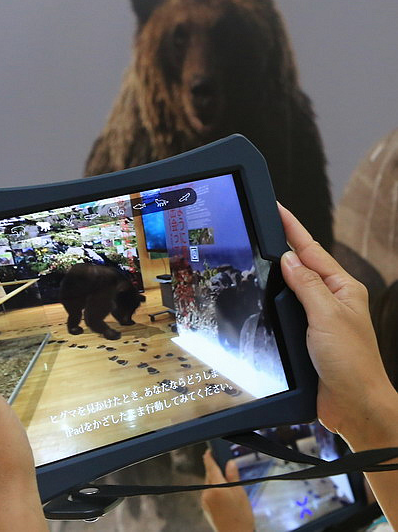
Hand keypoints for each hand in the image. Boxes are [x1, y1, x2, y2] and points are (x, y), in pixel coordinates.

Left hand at [201, 450, 253, 531]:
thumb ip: (233, 476)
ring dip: (215, 481)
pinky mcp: (205, 508)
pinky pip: (208, 493)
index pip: (210, 466)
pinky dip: (214, 491)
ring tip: (228, 487)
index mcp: (216, 487)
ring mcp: (205, 501)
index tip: (209, 451)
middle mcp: (207, 493)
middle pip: (209, 475)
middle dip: (215, 470)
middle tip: (226, 470)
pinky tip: (224, 496)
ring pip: (208, 484)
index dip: (209, 456)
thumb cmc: (240, 517)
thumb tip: (230, 462)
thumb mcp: (240, 493)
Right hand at [278, 204, 397, 446]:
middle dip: (283, 245)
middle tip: (263, 226)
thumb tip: (288, 259)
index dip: (293, 228)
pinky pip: (287, 310)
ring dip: (277, 273)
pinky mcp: (307, 336)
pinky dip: (275, 300)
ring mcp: (319, 318)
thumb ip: (306, 285)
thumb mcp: (327, 316)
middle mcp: (331, 300)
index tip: (277, 209)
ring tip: (260, 254)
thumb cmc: (352, 363)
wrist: (354, 405)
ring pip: (292, 287)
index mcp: (343, 288)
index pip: (311, 250)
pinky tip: (264, 297)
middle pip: (302, 265)